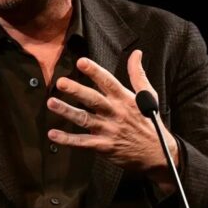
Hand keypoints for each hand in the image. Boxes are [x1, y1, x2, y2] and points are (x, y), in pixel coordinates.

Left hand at [46, 50, 178, 192]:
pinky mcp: (104, 146)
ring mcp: (109, 130)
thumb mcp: (148, 96)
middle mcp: (115, 113)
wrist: (157, 154)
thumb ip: (138, 74)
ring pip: (84, 119)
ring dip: (67, 111)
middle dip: (76, 90)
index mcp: (124, 99)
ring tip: (51, 103)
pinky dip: (67, 140)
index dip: (95, 71)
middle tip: (60, 82)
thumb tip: (136, 53)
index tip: (81, 62)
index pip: (108, 82)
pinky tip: (52, 134)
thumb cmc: (149, 121)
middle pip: (93, 99)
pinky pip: (83, 142)